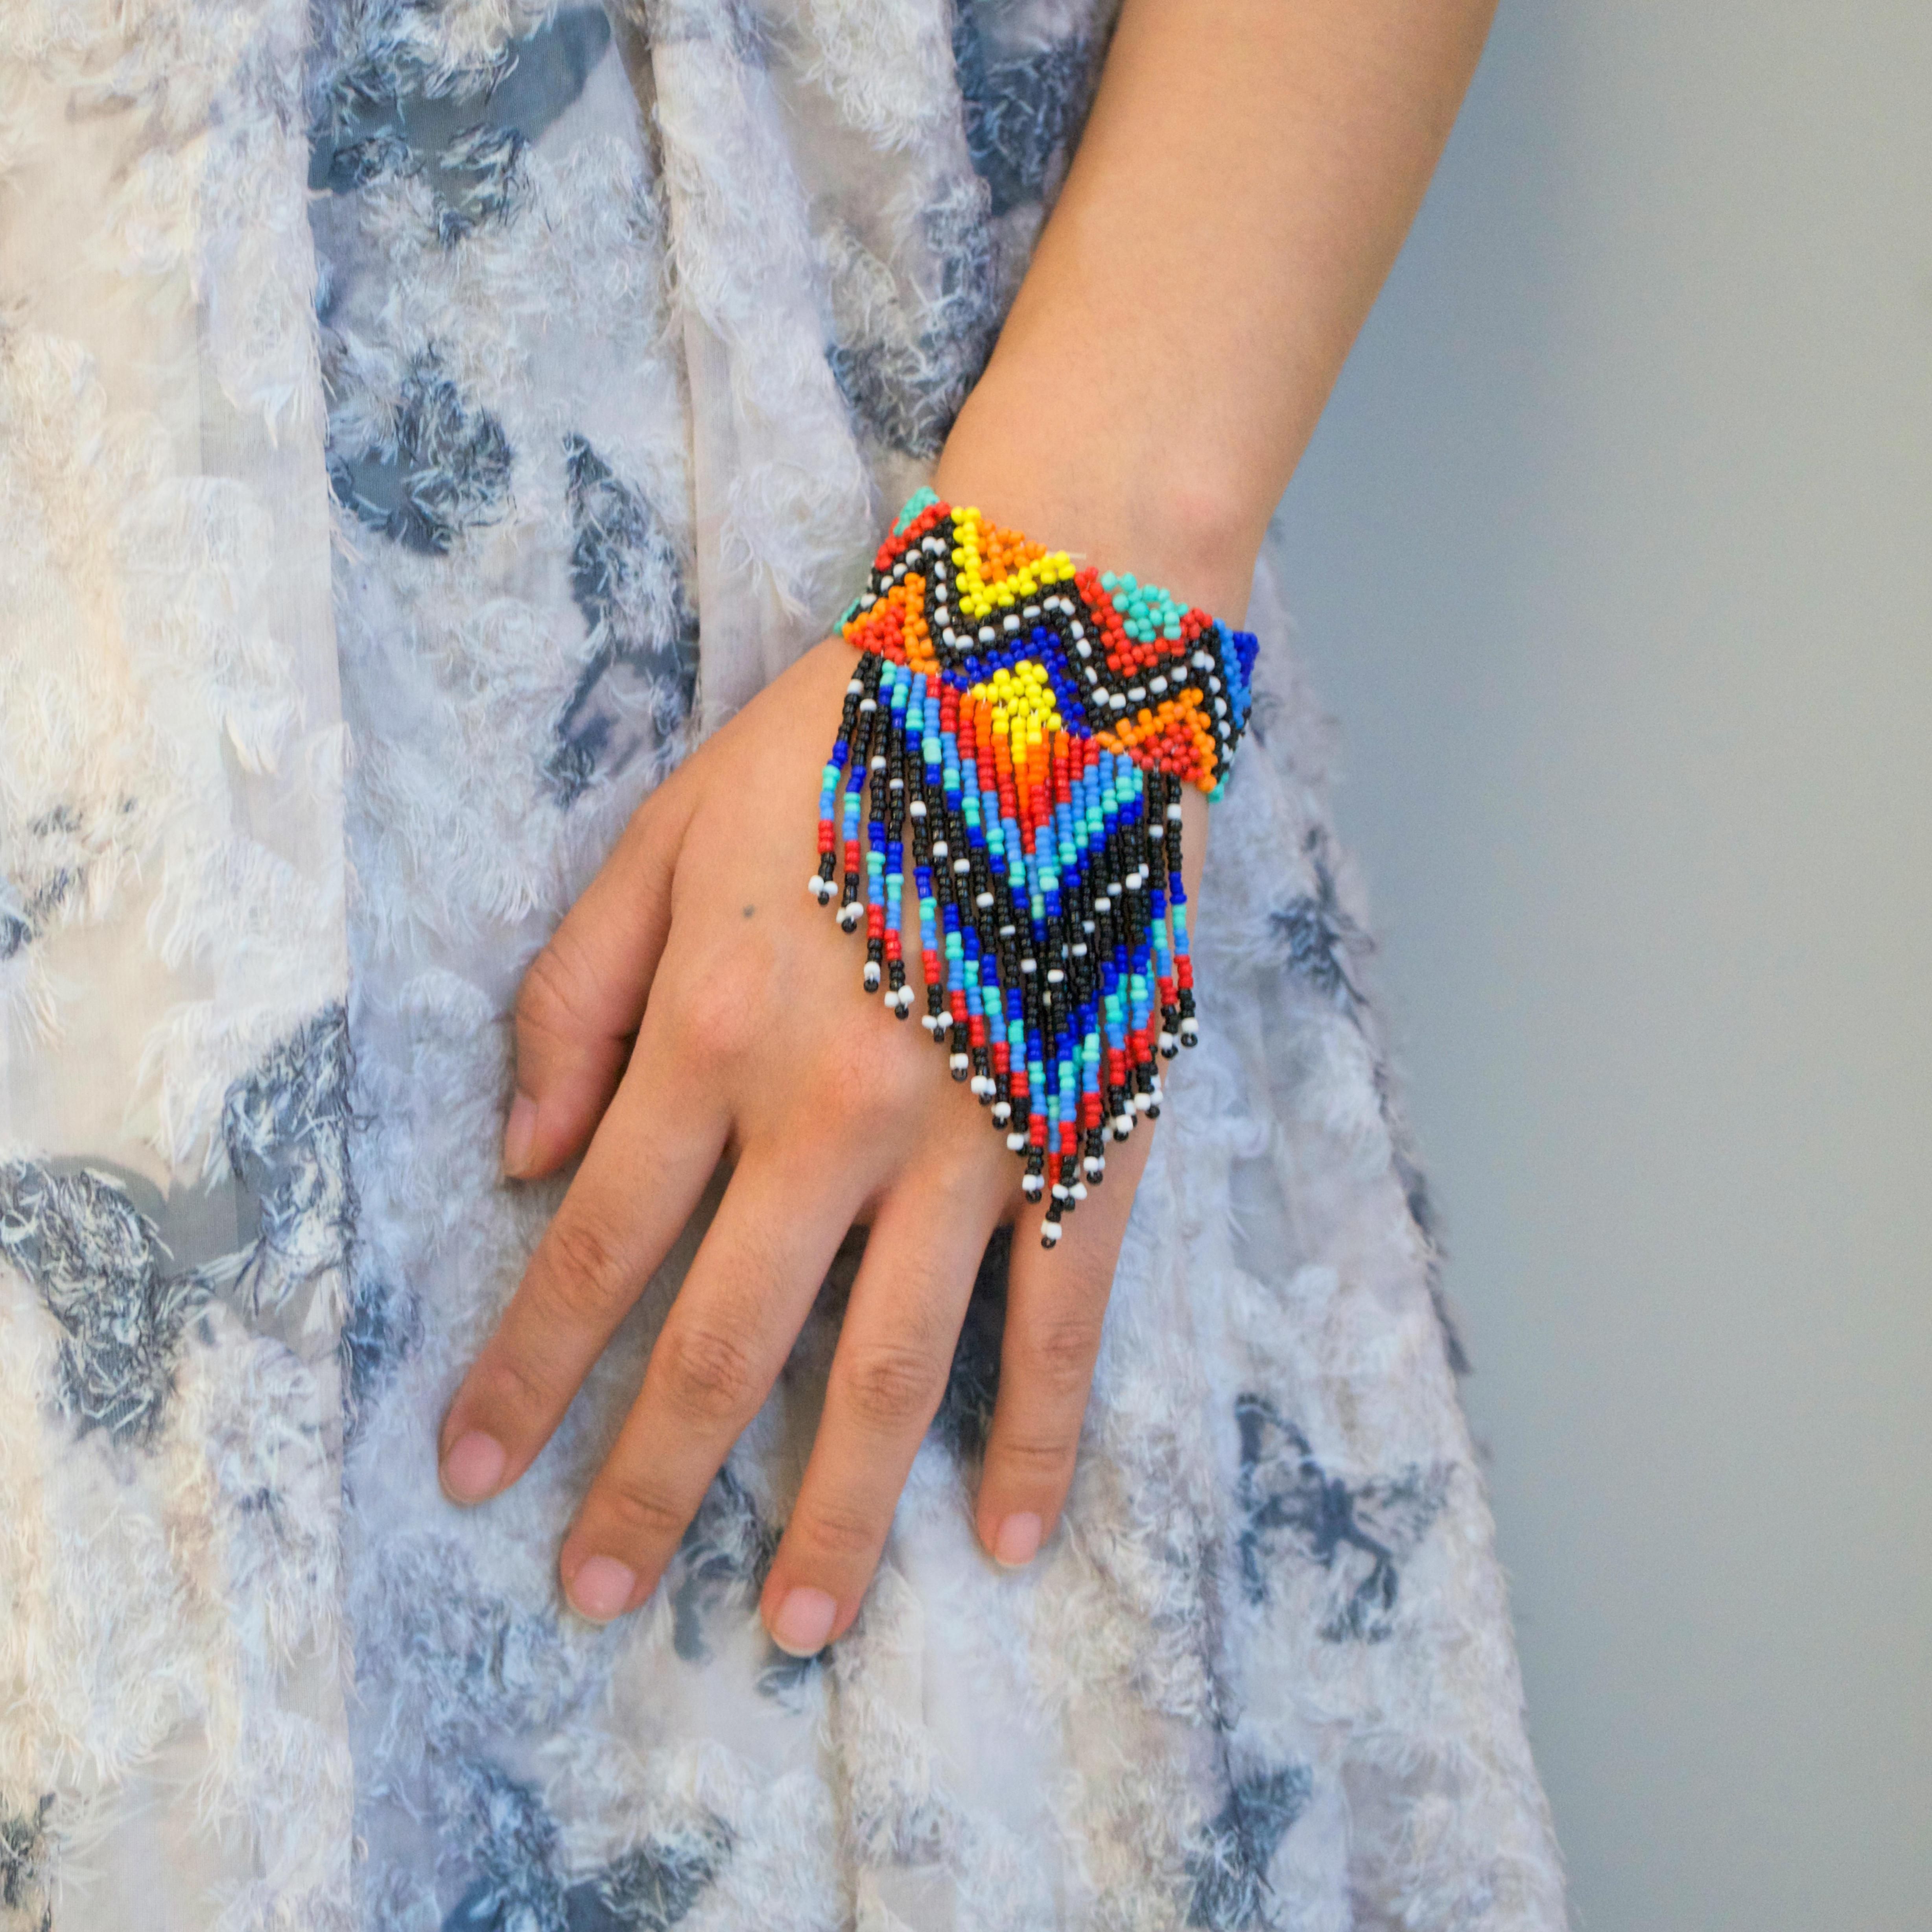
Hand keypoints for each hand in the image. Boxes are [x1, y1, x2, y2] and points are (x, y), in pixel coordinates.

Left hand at [437, 632, 1206, 1653]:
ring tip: (794, 1626)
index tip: (475, 1476)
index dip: (526, 1374)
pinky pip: (1062, 1317)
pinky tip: (1011, 1537)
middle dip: (649, 1481)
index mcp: (714, 1036)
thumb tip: (522, 1155)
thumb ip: (577, 994)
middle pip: (723, 1340)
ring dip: (831, 1508)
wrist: (1043, 673)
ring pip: (887, 1365)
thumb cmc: (843, 745)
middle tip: (598, 1597)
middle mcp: (830, 1113)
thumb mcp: (663, 834)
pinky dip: (1038, 1434)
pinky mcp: (1085, 1137)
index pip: (592, 1248)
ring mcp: (970, 1140)